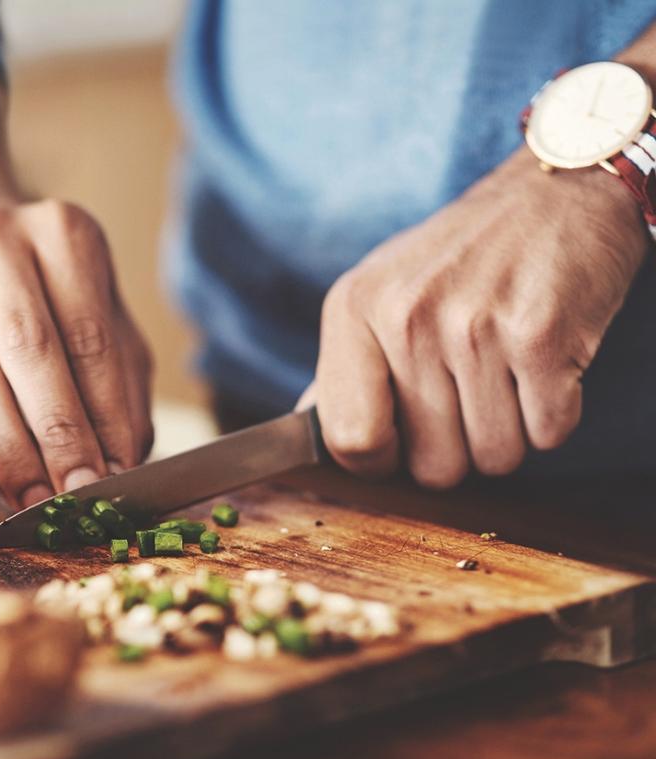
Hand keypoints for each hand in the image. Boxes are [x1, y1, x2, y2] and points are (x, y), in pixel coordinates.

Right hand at [0, 200, 153, 505]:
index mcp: (63, 233)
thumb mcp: (111, 330)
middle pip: (29, 349)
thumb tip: (120, 467)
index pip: (90, 335)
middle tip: (80, 492)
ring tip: (42, 499)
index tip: (117, 472)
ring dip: (12, 449)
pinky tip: (9, 483)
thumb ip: (121, 393)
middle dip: (58, 432)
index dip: (103, 412)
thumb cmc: (65, 305)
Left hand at [305, 151, 647, 486]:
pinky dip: (554, 415)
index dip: (382, 460)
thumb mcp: (380, 291)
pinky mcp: (542, 336)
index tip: (403, 442)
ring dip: (510, 432)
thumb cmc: (462, 255)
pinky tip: (545, 363)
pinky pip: (548, 434)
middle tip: (471, 392)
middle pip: (431, 466)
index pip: (348, 440)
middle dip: (458, 449)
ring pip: (494, 458)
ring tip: (508, 371)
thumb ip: (344, 366)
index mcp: (353, 308)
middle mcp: (406, 317)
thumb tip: (304, 428)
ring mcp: (473, 326)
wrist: (556, 190)